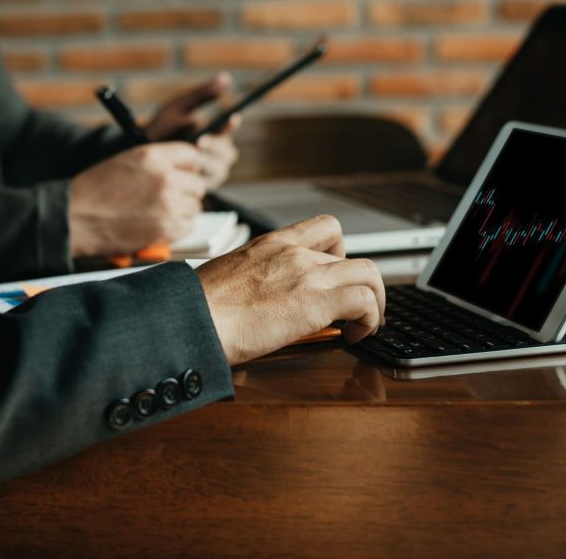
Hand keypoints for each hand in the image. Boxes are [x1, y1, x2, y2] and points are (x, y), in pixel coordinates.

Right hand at [69, 143, 205, 256]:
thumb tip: (181, 168)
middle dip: (185, 191)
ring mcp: (168, 205)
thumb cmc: (94, 190)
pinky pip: (187, 227)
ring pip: (194, 207)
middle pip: (197, 184)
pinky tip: (157, 225)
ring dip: (180, 211)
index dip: (188, 167)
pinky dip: (175, 228)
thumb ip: (156, 161)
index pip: (192, 156)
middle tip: (168, 198)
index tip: (182, 175)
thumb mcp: (126, 161)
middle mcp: (165, 178)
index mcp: (153, 156)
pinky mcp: (166, 229)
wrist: (76, 219)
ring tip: (158, 212)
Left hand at [143, 73, 239, 189]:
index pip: (229, 129)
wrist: (141, 152)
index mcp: (215, 133)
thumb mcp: (178, 107)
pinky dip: (198, 178)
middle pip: (228, 154)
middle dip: (215, 148)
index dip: (229, 126)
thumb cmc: (161, 127)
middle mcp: (217, 154)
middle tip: (199, 142)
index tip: (229, 118)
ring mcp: (210, 172)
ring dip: (206, 163)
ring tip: (191, 156)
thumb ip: (201, 95)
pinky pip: (206, 185)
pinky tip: (186, 172)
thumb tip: (226, 77)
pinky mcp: (200, 187)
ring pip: (219, 170)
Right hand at [196, 215, 384, 365]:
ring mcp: (307, 273)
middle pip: (353, 256)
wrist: (191, 319)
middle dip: (359, 284)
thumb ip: (250, 281)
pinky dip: (369, 320)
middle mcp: (293, 252)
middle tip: (351, 309)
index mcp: (270, 244)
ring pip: (369, 274)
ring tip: (362, 324)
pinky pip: (365, 302)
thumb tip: (254, 301)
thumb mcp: (226, 279)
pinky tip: (354, 336)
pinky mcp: (317, 301)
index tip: (335, 276)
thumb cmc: (197, 307)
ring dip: (374, 302)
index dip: (340, 253)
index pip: (324, 228)